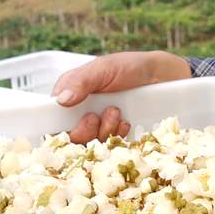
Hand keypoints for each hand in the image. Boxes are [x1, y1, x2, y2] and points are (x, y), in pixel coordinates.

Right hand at [51, 51, 191, 142]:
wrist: (162, 76)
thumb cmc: (129, 66)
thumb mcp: (103, 68)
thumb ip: (80, 81)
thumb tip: (60, 100)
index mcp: (70, 97)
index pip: (53, 122)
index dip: (63, 129)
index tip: (84, 119)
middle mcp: (81, 114)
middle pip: (72, 139)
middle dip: (86, 131)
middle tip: (99, 116)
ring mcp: (99, 126)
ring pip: (91, 144)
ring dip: (104, 130)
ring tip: (117, 112)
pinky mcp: (116, 135)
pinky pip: (111, 146)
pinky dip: (118, 136)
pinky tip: (126, 122)